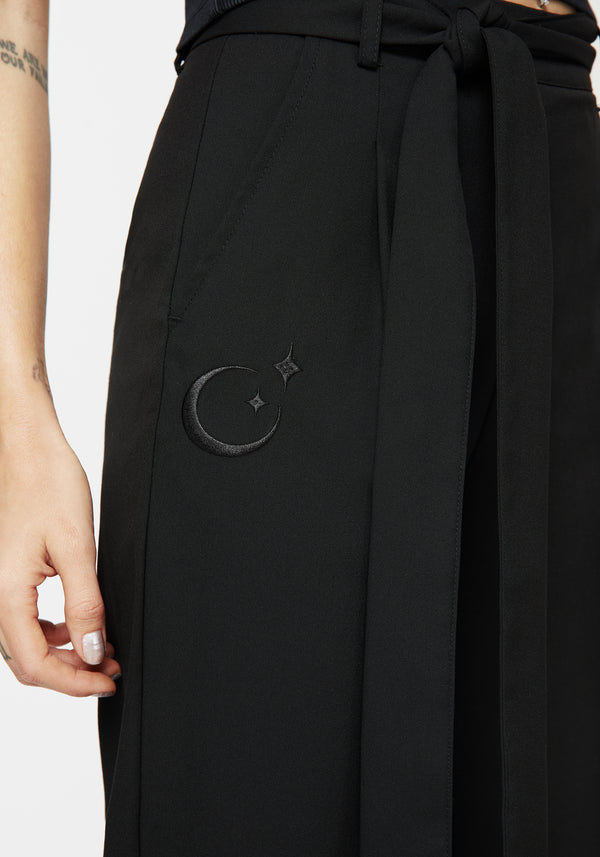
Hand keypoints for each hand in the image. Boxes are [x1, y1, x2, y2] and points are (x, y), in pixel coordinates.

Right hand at [0, 421, 120, 695]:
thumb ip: (85, 603)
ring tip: (102, 646)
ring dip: (64, 652)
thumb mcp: (76, 546)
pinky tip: (79, 622)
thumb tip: (92, 651)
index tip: (108, 681)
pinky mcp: (8, 573)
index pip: (36, 664)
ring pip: (25, 642)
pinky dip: (53, 630)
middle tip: (110, 668)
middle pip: (26, 660)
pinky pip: (24, 618)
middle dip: (71, 673)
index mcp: (7, 592)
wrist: (25, 447)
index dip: (74, 683)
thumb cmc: (47, 482)